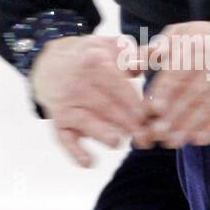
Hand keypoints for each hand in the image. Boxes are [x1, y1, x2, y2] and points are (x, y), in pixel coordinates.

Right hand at [30, 34, 152, 167]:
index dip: (138, 104)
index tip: (154, 116)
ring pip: (86, 122)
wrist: (51, 63)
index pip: (120, 86)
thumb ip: (138, 53)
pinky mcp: (59, 121)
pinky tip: (90, 162)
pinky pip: (64, 139)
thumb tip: (158, 55)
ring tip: (118, 142)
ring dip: (104, 135)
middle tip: (147, 138)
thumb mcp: (113, 46)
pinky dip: (75, 152)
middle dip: (130, 125)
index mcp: (95, 62)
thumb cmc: (93, 57)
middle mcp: (78, 83)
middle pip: (107, 107)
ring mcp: (66, 103)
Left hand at [137, 22, 209, 147]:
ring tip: (172, 141)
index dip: (163, 93)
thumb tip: (130, 66)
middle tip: (156, 133)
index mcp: (199, 44)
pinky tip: (198, 140)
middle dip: (173, 116)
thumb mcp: (181, 36)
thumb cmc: (206, 44)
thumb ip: (153, 50)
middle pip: (192, 93)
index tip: (150, 111)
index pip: (177, 72)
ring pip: (208, 107)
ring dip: (189, 126)